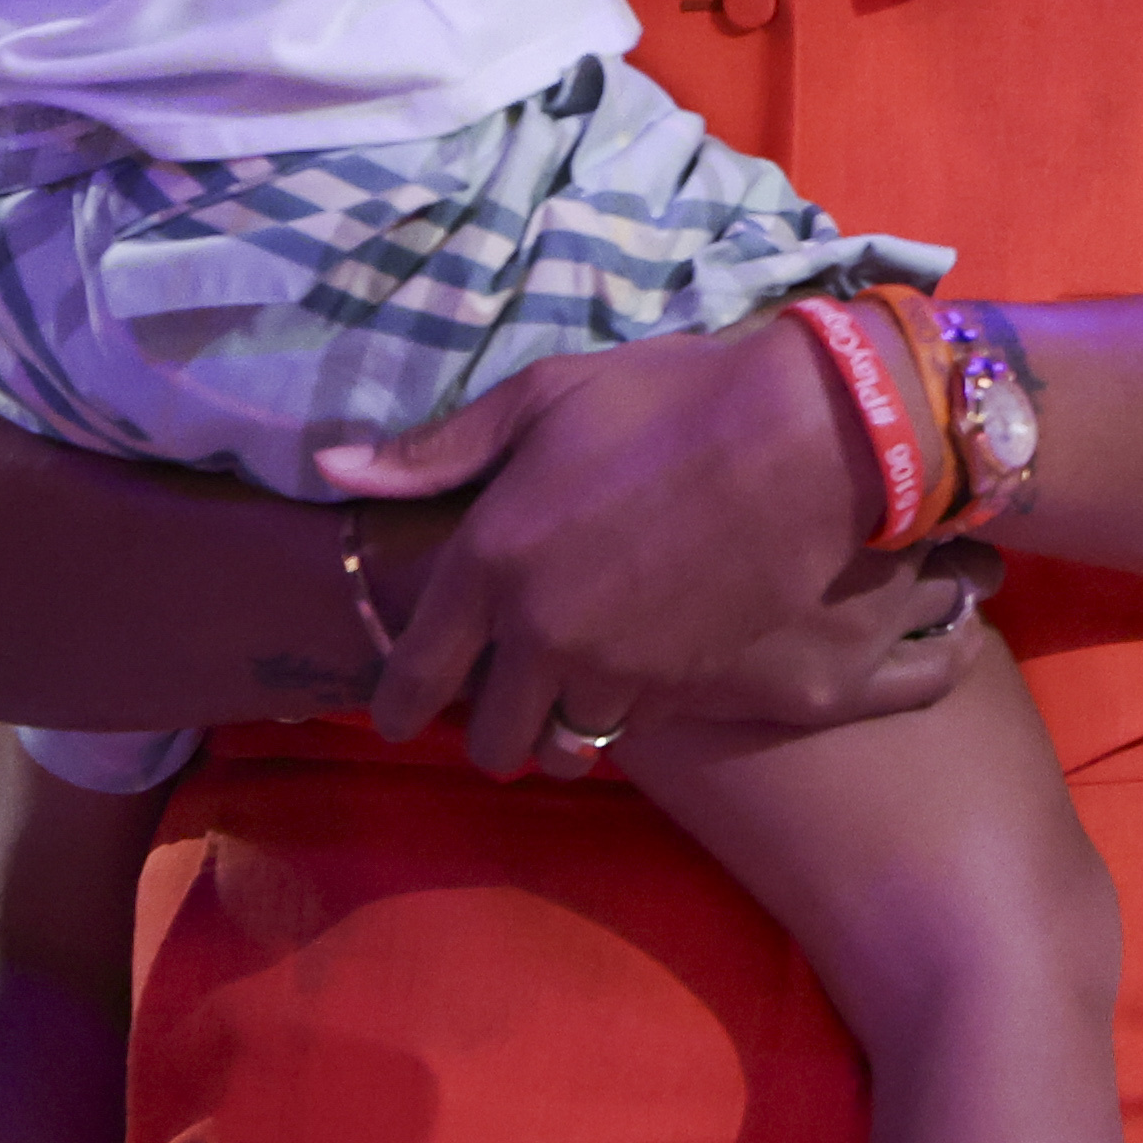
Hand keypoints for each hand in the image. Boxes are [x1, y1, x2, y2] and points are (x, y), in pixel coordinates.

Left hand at [316, 318, 1003, 775]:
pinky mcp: (681, 685)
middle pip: (490, 737)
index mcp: (490, 560)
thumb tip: (335, 469)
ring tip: (573, 693)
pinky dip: (625, 710)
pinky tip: (641, 667)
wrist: (807, 438)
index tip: (396, 717)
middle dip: (488, 727)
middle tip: (505, 697)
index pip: (415, 672)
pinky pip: (631, 727)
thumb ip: (440, 448)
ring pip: (562, 745)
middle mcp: (539, 632)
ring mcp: (614, 667)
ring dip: (559, 727)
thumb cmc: (670, 400)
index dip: (396, 706)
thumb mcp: (547, 397)